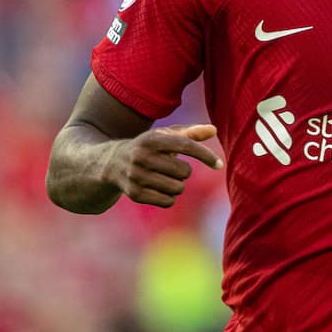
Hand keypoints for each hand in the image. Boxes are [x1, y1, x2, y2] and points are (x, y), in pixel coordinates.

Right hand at [101, 124, 223, 207]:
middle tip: (173, 168)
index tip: (219, 165)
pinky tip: (159, 189)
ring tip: (165, 177)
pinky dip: (170, 197)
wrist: (112, 163)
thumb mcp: (166, 136)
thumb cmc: (149, 147)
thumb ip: (191, 133)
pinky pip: (168, 202)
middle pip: (184, 172)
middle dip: (184, 172)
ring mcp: (136, 176)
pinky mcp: (134, 194)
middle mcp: (142, 156)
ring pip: (177, 188)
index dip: (205, 155)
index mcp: (152, 139)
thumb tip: (214, 130)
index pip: (186, 146)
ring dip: (178, 185)